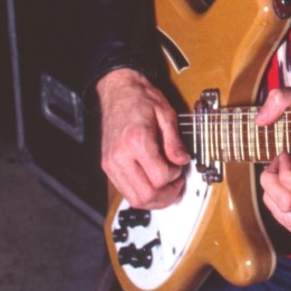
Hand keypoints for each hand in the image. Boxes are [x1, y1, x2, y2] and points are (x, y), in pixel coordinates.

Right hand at [96, 68, 189, 209]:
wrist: (118, 91)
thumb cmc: (140, 98)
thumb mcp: (165, 113)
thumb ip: (174, 141)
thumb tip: (182, 161)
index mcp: (136, 140)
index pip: (160, 176)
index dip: (175, 176)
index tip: (180, 167)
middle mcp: (120, 156)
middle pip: (146, 194)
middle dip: (167, 195)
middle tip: (178, 185)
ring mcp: (111, 164)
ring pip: (134, 199)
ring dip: (155, 199)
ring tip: (168, 187)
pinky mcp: (107, 167)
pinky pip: (125, 191)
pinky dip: (142, 193)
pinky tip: (153, 183)